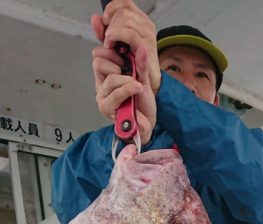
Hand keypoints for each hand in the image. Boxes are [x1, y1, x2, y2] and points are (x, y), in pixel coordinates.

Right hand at [91, 0, 160, 144]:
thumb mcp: (143, 77)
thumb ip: (140, 62)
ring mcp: (102, 97)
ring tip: (136, 87)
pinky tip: (137, 90)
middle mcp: (101, 85)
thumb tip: (141, 45)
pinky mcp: (105, 108)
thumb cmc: (143, 103)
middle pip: (99, 62)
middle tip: (131, 76)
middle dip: (119, 65)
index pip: (99, 53)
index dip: (113, 52)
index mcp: (107, 74)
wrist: (147, 123)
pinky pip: (116, 92)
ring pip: (110, 78)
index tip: (127, 60)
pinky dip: (128, 89)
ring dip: (127, 80)